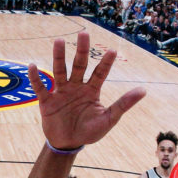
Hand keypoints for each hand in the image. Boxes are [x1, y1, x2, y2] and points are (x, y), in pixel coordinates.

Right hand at [28, 32, 145, 150]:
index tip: (113, 51)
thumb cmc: (89, 132)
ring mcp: (61, 92)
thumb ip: (123, 104)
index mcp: (91, 90)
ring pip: (60, 71)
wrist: (68, 144)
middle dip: (82, 50)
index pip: (100, 73)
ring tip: (59, 41)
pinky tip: (33, 66)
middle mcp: (76, 87)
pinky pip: (40, 87)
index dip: (106, 63)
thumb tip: (143, 90)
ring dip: (59, 57)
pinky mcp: (47, 101)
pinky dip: (36, 78)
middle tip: (84, 34)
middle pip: (79, 65)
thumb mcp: (109, 119)